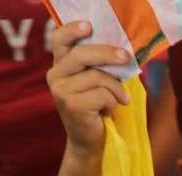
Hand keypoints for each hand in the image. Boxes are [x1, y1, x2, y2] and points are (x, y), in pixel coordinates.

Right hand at [47, 21, 130, 158]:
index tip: (89, 26)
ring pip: (98, 77)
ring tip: (119, 100)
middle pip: (82, 54)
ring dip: (117, 90)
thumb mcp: (95, 84)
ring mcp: (61, 91)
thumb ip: (99, 66)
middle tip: (127, 58)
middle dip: (108, 54)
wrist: (89, 143)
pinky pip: (103, 95)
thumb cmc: (97, 110)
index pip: (60, 39)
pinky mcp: (72, 105)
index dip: (73, 30)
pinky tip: (108, 112)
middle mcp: (55, 76)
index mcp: (60, 66)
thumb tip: (122, 51)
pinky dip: (113, 103)